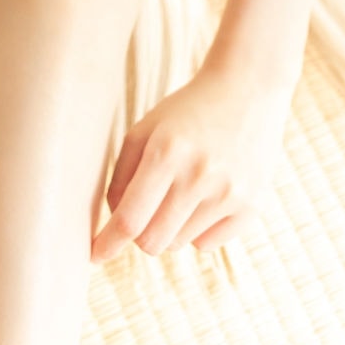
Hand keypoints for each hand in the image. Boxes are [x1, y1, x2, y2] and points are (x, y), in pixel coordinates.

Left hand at [90, 61, 291, 262]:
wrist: (248, 88)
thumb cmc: (188, 110)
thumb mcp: (146, 129)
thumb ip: (121, 176)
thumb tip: (115, 226)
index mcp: (166, 151)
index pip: (130, 219)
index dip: (107, 243)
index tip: (93, 257)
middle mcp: (199, 175)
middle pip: (152, 242)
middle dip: (140, 232)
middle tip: (147, 208)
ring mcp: (229, 193)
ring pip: (178, 244)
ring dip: (171, 226)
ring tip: (183, 189)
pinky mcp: (251, 206)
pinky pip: (207, 244)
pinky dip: (198, 229)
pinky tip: (207, 195)